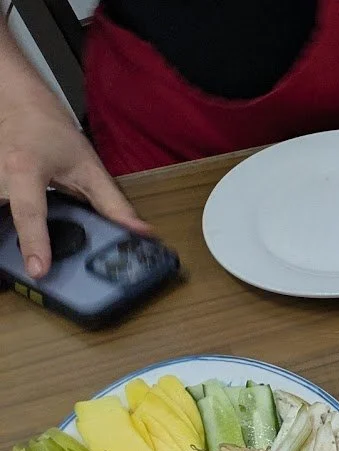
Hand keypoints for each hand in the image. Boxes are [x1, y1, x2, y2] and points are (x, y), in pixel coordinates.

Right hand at [0, 101, 149, 279]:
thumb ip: (113, 203)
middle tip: (45, 264)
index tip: (38, 270)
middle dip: (32, 245)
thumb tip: (140, 232)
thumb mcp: (88, 166)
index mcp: (24, 170)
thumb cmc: (51, 133)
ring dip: (18, 235)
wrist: (16, 107)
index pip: (30, 213)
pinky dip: (10, 226)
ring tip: (34, 243)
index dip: (35, 243)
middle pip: (11, 225)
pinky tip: (24, 229)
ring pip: (2, 223)